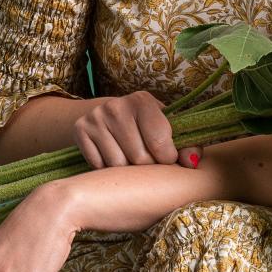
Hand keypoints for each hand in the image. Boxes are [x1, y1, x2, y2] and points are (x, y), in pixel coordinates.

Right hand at [71, 89, 198, 169]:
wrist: (108, 116)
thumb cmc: (145, 126)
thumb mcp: (167, 129)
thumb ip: (186, 145)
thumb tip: (191, 163)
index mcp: (142, 100)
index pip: (160, 142)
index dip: (167, 157)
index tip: (166, 157)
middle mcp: (116, 105)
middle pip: (139, 158)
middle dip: (147, 166)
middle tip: (146, 159)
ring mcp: (96, 117)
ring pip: (118, 165)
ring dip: (126, 170)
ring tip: (129, 158)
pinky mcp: (80, 130)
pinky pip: (99, 166)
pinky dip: (107, 168)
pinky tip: (111, 156)